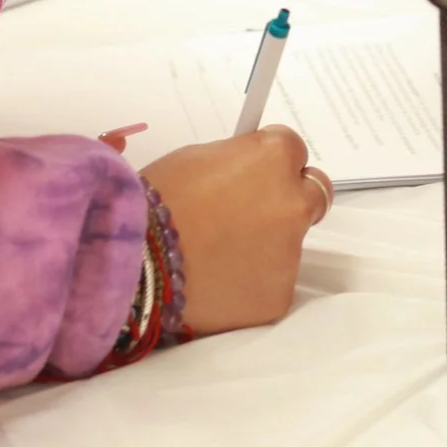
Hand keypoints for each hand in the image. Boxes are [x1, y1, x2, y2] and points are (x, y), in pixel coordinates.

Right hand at [138, 126, 329, 334]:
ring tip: (217, 256)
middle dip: (290, 197)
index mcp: (275, 159)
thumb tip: (251, 171)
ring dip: (266, 244)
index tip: (253, 172)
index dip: (269, 162)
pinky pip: (272, 283)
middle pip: (313, 194)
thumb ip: (238, 161)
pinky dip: (251, 282)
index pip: (293, 150)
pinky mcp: (278, 297)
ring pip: (289, 243)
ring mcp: (290, 254)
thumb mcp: (197, 158)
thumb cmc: (154, 203)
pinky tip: (217, 283)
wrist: (132, 265)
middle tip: (253, 212)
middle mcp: (294, 203)